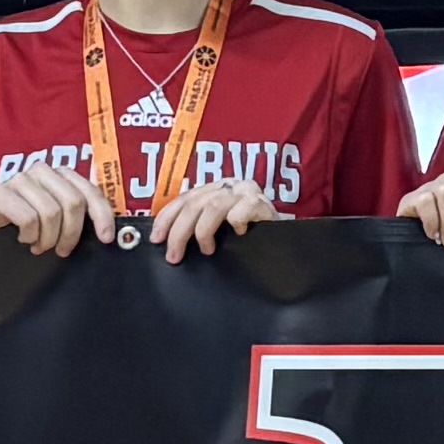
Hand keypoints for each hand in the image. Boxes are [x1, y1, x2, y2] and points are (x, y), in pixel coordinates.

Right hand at [0, 158, 101, 259]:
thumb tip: (108, 232)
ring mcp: (18, 180)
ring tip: (38, 245)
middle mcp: (40, 171)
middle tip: (61, 250)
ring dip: (47, 238)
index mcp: (60, 175)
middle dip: (71, 234)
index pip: (90, 191)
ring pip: (50, 212)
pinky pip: (28, 218)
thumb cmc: (25, 231)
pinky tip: (22, 238)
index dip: (102, 215)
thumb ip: (79, 218)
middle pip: (73, 202)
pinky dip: (29, 235)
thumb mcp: (58, 223)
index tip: (105, 238)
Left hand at [144, 173, 263, 263]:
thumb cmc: (251, 239)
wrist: (287, 247)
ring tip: (206, 250)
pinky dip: (234, 224)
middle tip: (174, 256)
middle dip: (178, 232)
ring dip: (202, 232)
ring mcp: (247, 193)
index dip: (166, 218)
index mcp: (217, 189)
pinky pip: (240, 211)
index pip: (184, 198)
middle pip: (194, 204)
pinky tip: (239, 236)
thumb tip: (167, 240)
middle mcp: (231, 186)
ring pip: (213, 206)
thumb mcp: (220, 229)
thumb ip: (199, 225)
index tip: (156, 239)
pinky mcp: (263, 204)